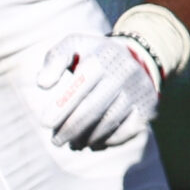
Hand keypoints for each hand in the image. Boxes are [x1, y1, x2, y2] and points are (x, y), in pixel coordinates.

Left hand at [35, 32, 160, 150]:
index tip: (45, 123)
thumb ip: (55, 59)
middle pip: (93, 109)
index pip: (80, 85)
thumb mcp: (74, 45)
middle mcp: (123, 73)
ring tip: (72, 144)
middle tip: (56, 141)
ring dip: (87, 138)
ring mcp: (137, 92)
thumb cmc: (95, 55)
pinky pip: (125, 131)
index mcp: (102, 57)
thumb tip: (42, 83)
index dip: (62, 106)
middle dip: (71, 128)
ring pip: (109, 123)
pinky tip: (92, 143)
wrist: (138, 57)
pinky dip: (106, 141)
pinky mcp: (148, 108)